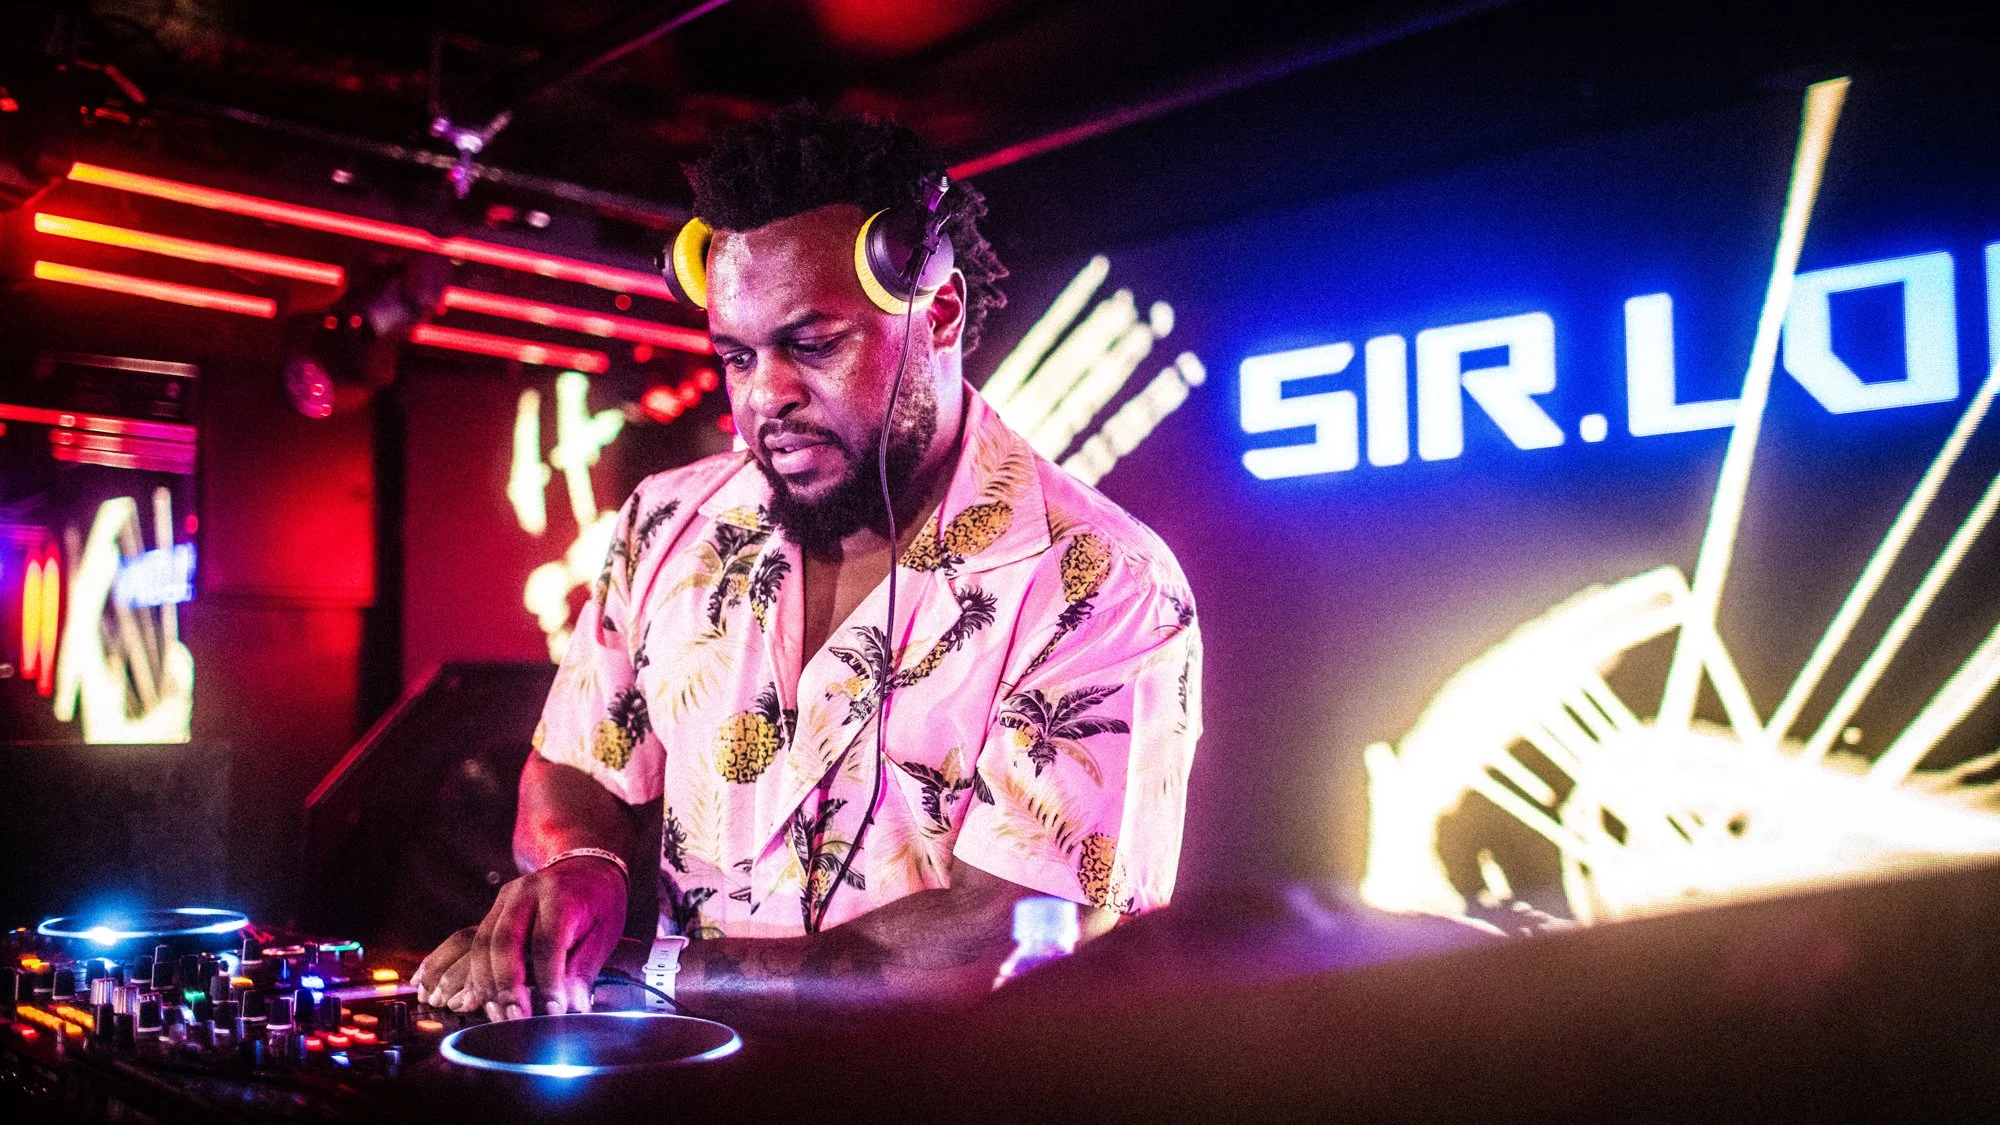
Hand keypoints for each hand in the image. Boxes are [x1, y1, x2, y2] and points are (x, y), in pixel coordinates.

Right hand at [411, 856, 627, 1020]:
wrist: (584, 867)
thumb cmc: (598, 904)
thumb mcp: (604, 933)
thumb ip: (584, 969)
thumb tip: (572, 1008)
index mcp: (560, 895)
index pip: (547, 941)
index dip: (548, 980)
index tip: (553, 1012)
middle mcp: (526, 892)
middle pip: (504, 941)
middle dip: (507, 985)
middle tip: (516, 1020)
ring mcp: (504, 899)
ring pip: (481, 944)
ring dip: (486, 985)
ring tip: (499, 1016)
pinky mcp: (492, 910)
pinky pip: (474, 945)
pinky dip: (475, 976)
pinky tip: (478, 1000)